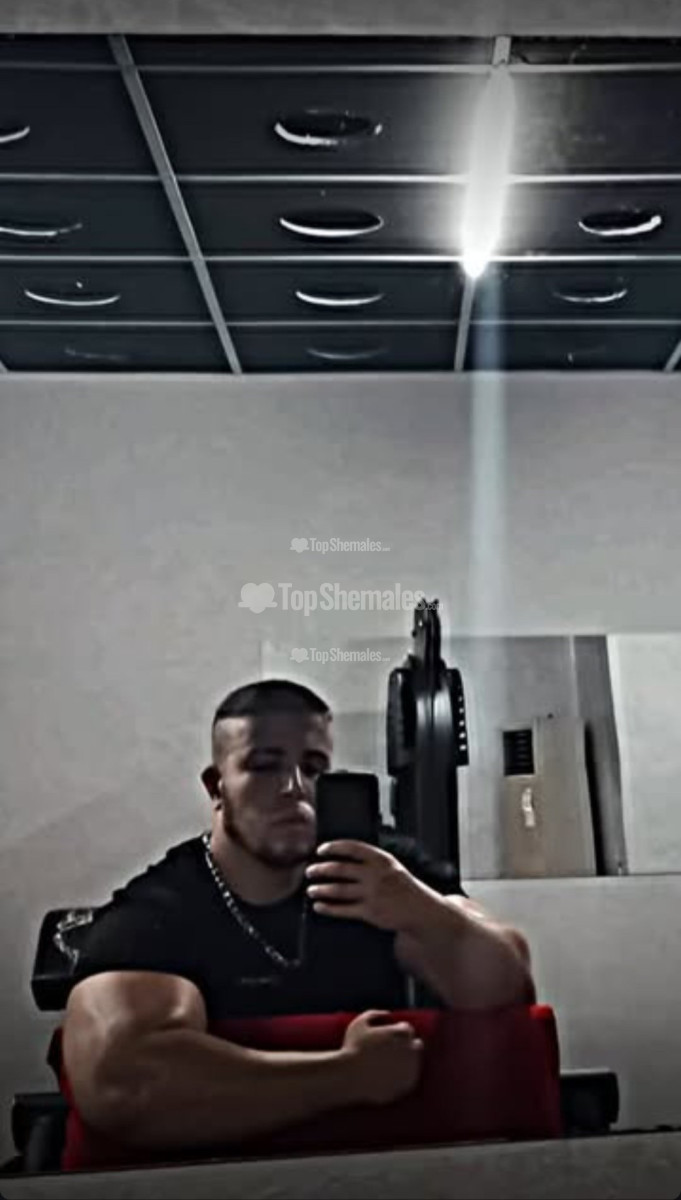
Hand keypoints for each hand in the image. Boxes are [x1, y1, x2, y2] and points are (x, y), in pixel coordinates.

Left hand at [305, 840, 432, 931]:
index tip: (321, 850)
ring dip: (321, 889)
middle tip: (310, 871)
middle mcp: (375, 875)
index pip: (352, 848)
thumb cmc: (403, 887)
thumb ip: (371, 860)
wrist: (421, 909)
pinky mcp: (370, 912)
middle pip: (340, 869)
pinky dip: (329, 908)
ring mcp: (372, 894)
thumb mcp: (392, 865)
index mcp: (381, 859)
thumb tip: (342, 857)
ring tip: (311, 890)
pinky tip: (319, 906)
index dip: (334, 847)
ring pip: (339, 890)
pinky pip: (344, 910)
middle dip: (321, 869)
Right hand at [340, 1010, 423, 1105]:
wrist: (350, 1077)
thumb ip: (375, 1013)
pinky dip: (402, 1076)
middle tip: (390, 1049)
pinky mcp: (407, 1084)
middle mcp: (410, 1050)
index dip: (395, 1031)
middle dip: (406, 1045)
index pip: (407, 1029)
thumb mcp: (360, 1023)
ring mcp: (410, 1068)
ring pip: (413, 1062)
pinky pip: (409, 1078)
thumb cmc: (353, 1047)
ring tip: (386, 1063)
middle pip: (416, 1044)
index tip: (385, 1037)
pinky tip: (387, 1075)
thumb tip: (388, 1013)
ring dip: (405, 1060)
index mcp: (401, 1033)